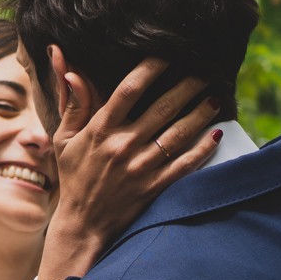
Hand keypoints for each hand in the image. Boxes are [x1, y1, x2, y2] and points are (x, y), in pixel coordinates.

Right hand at [37, 55, 222, 279]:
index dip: (151, 69)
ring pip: (178, 134)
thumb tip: (72, 70)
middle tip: (206, 71)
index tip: (168, 54)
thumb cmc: (75, 176)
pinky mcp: (154, 187)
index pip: (129, 90)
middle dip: (187, 86)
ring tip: (215, 98)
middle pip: (162, 108)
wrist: (83, 225)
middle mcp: (123, 146)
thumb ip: (73, 104)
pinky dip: (202, 149)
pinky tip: (215, 135)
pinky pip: (184, 164)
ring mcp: (141, 168)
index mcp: (100, 130)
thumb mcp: (65, 139)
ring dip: (200, 114)